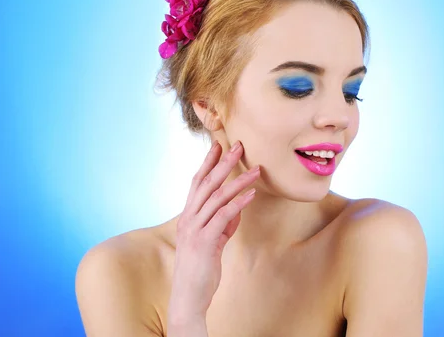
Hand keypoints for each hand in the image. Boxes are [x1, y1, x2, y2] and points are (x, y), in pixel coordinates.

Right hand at [167, 140, 259, 325]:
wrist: (188, 298)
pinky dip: (238, 203)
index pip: (197, 183)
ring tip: (256, 170)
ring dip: (238, 181)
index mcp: (188, 216)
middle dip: (223, 163)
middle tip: (239, 146)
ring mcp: (194, 229)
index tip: (219, 145)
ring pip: (217, 197)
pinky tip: (251, 194)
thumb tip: (238, 208)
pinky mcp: (204, 242)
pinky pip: (223, 216)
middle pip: (206, 184)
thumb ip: (223, 224)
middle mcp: (188, 218)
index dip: (208, 163)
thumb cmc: (200, 270)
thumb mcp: (213, 242)